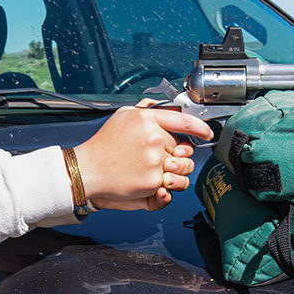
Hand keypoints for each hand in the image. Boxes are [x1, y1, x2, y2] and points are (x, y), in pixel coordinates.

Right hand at [73, 101, 213, 210]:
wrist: (86, 171)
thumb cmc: (103, 145)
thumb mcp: (122, 116)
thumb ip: (146, 108)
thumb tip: (166, 106)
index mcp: (147, 119)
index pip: (185, 122)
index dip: (201, 128)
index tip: (207, 133)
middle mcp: (153, 138)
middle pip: (185, 149)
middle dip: (178, 155)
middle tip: (161, 158)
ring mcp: (154, 161)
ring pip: (182, 168)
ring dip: (175, 172)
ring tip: (156, 171)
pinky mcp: (152, 181)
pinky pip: (172, 185)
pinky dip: (165, 186)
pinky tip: (149, 181)